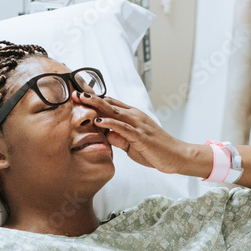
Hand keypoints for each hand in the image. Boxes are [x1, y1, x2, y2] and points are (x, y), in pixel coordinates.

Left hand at [79, 93, 193, 174]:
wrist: (176, 156)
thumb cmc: (155, 151)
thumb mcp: (132, 145)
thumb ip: (119, 138)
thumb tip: (106, 134)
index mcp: (133, 116)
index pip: (111, 104)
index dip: (95, 100)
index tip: (79, 97)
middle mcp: (135, 116)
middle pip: (110, 104)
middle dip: (91, 98)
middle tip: (75, 94)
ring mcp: (138, 125)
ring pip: (115, 111)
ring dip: (97, 105)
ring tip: (82, 100)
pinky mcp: (141, 136)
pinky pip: (123, 127)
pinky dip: (110, 123)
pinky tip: (99, 120)